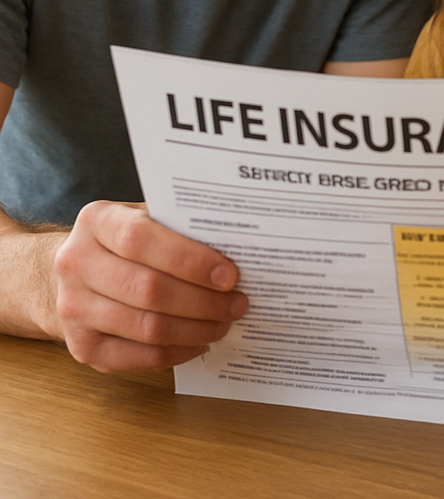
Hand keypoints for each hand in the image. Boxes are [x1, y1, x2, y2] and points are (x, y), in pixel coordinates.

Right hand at [52, 201, 247, 371]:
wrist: (77, 271)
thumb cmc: (128, 241)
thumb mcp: (146, 217)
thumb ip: (181, 226)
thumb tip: (239, 247)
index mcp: (97, 221)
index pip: (141, 239)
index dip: (190, 260)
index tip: (229, 275)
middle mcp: (76, 263)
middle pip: (148, 289)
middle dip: (203, 301)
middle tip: (237, 303)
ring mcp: (74, 309)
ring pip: (147, 327)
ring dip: (195, 329)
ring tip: (224, 323)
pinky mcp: (82, 347)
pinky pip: (138, 357)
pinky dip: (177, 352)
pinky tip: (199, 341)